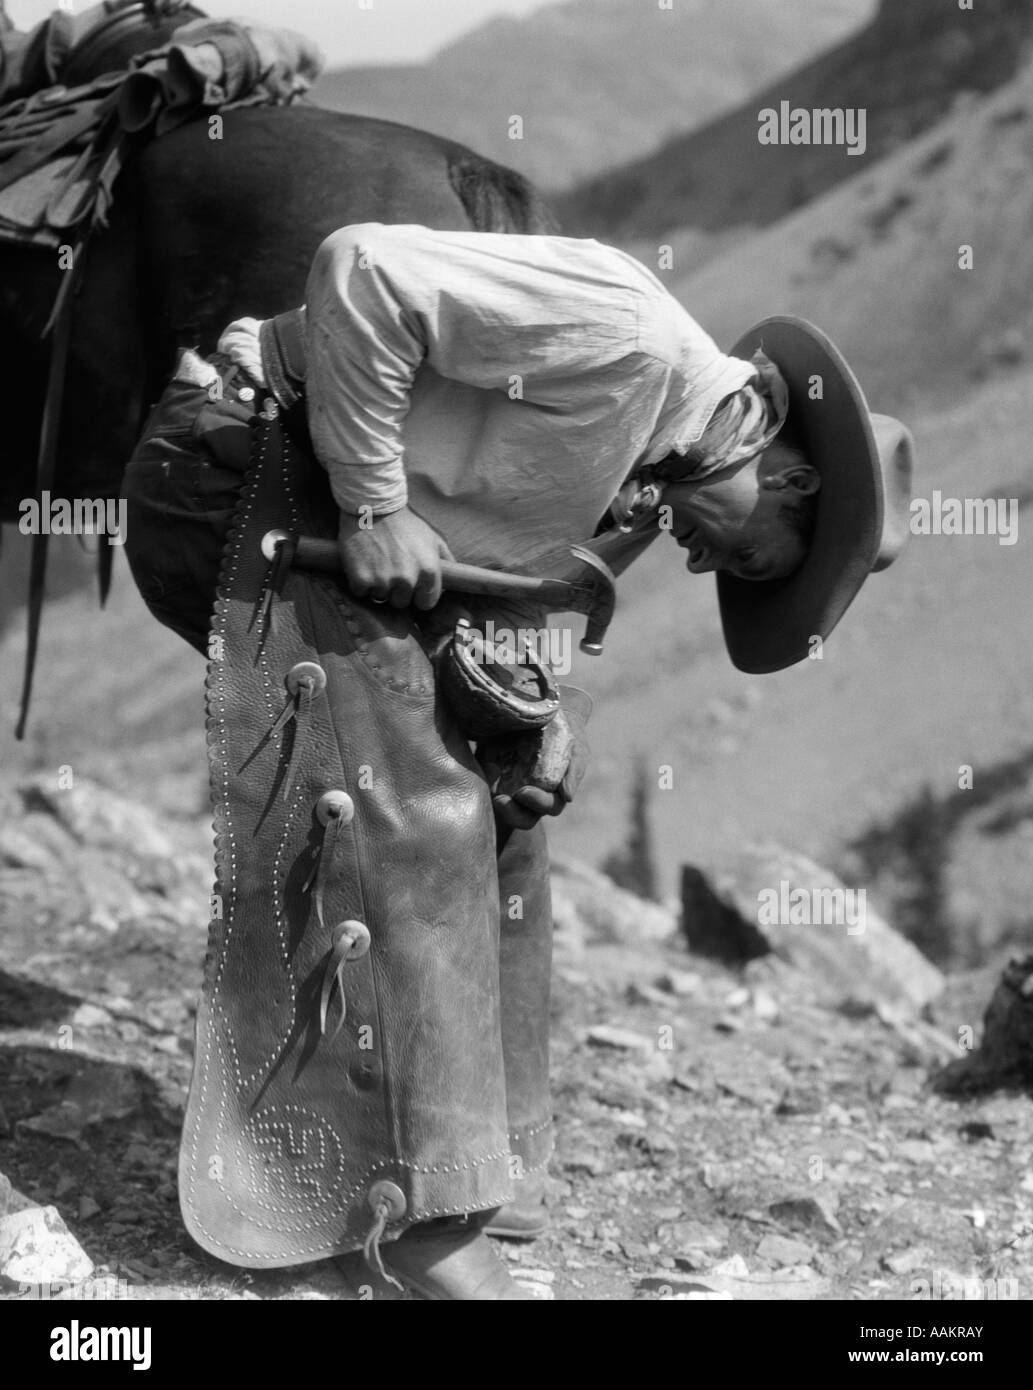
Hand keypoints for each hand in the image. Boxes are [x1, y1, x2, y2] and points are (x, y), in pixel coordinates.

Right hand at [337, 506, 453, 609]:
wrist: (373, 506)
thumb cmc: (406, 523)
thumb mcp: (434, 538)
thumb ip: (447, 560)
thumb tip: (457, 579)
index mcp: (429, 571)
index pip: (426, 603)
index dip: (418, 595)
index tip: (411, 587)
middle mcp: (408, 579)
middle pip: (402, 602)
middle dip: (397, 590)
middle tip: (390, 569)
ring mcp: (383, 580)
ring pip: (381, 598)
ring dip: (378, 586)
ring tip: (376, 564)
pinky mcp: (361, 579)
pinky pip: (360, 592)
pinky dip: (359, 581)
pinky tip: (362, 563)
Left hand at [480, 687, 591, 831]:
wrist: (551, 710)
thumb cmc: (570, 733)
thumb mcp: (577, 748)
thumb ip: (574, 770)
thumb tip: (568, 796)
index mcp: (554, 793)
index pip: (548, 807)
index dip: (537, 803)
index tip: (524, 791)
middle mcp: (532, 794)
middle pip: (523, 817)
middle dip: (512, 812)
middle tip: (500, 799)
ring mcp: (513, 784)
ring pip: (505, 806)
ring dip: (496, 801)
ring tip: (490, 785)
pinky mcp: (497, 771)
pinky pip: (489, 782)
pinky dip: (487, 776)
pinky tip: (487, 764)